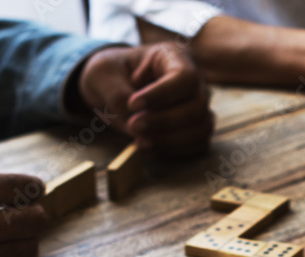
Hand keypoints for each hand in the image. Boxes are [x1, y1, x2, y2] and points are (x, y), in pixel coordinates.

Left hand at [78, 43, 213, 156]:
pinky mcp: (196, 128)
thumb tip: (133, 121)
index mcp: (174, 57)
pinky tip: (149, 148)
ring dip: (170, 139)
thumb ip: (116, 93)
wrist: (114, 88)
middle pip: (197, 106)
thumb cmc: (112, 74)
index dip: (162, 94)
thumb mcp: (103, 74)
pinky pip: (198, 144)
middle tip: (133, 126)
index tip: (133, 105)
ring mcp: (199, 106)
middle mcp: (195, 81)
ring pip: (201, 127)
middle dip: (165, 121)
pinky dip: (175, 151)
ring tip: (139, 141)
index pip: (184, 77)